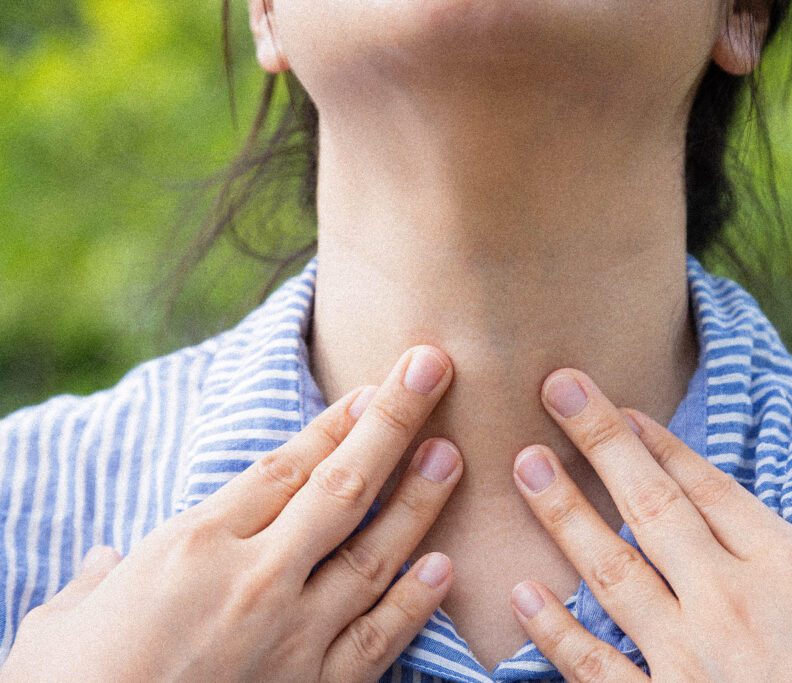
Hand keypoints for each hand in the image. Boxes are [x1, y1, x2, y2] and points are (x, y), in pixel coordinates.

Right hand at [0, 346, 462, 682]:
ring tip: (451, 454)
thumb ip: (99, 581)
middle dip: (393, 422)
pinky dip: (415, 602)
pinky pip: (379, 639)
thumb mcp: (64, 622)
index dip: (335, 423)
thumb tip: (106, 565)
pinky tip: (444, 567)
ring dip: (419, 501)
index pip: (285, 465)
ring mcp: (293, 637)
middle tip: (433, 369)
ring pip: (374, 554)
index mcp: (194, 545)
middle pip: (342, 487)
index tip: (371, 389)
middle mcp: (255, 580)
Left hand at [508, 369, 791, 680]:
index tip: (622, 410)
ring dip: (563, 513)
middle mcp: (730, 599)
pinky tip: (522, 593)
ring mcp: (690, 656)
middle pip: (651, 504)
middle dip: (599, 441)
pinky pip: (596, 667)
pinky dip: (556, 632)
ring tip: (525, 465)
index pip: (710, 486)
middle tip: (555, 389)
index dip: (662, 443)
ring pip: (613, 568)